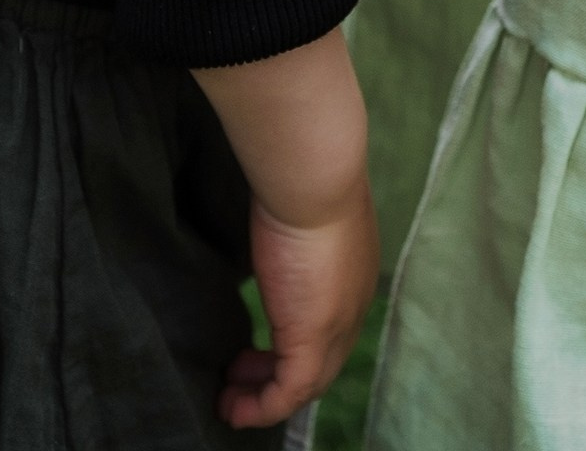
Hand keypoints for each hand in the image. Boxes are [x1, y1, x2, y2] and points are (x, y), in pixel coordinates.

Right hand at [220, 181, 379, 429]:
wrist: (314, 178)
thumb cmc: (299, 179)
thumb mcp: (298, 211)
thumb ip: (291, 232)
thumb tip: (271, 232)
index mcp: (353, 272)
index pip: (331, 323)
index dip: (297, 337)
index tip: (263, 341)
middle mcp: (352, 305)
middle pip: (322, 360)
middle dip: (279, 373)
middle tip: (242, 372)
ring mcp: (336, 327)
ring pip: (306, 382)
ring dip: (267, 395)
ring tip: (231, 398)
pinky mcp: (312, 341)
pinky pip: (288, 394)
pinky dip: (261, 407)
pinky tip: (234, 406)